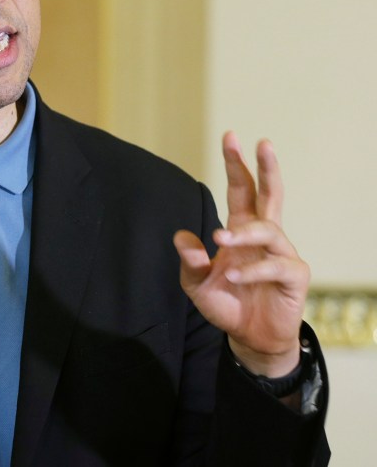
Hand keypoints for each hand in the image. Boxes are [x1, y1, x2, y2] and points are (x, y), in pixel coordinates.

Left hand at [173, 131, 308, 375]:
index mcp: (241, 231)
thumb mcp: (196, 284)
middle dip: (265, 168)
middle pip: (270, 194)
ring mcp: (281, 254)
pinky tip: (231, 276)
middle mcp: (263, 237)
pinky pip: (275, 265)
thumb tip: (182, 237)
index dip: (236, 165)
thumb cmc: (226, 303)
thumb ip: (189, 262)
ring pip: (268, 229)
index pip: (241, 190)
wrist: (249, 338)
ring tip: (219, 240)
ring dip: (243, 232)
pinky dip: (250, 270)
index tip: (231, 136)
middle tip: (261, 142)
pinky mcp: (294, 277)